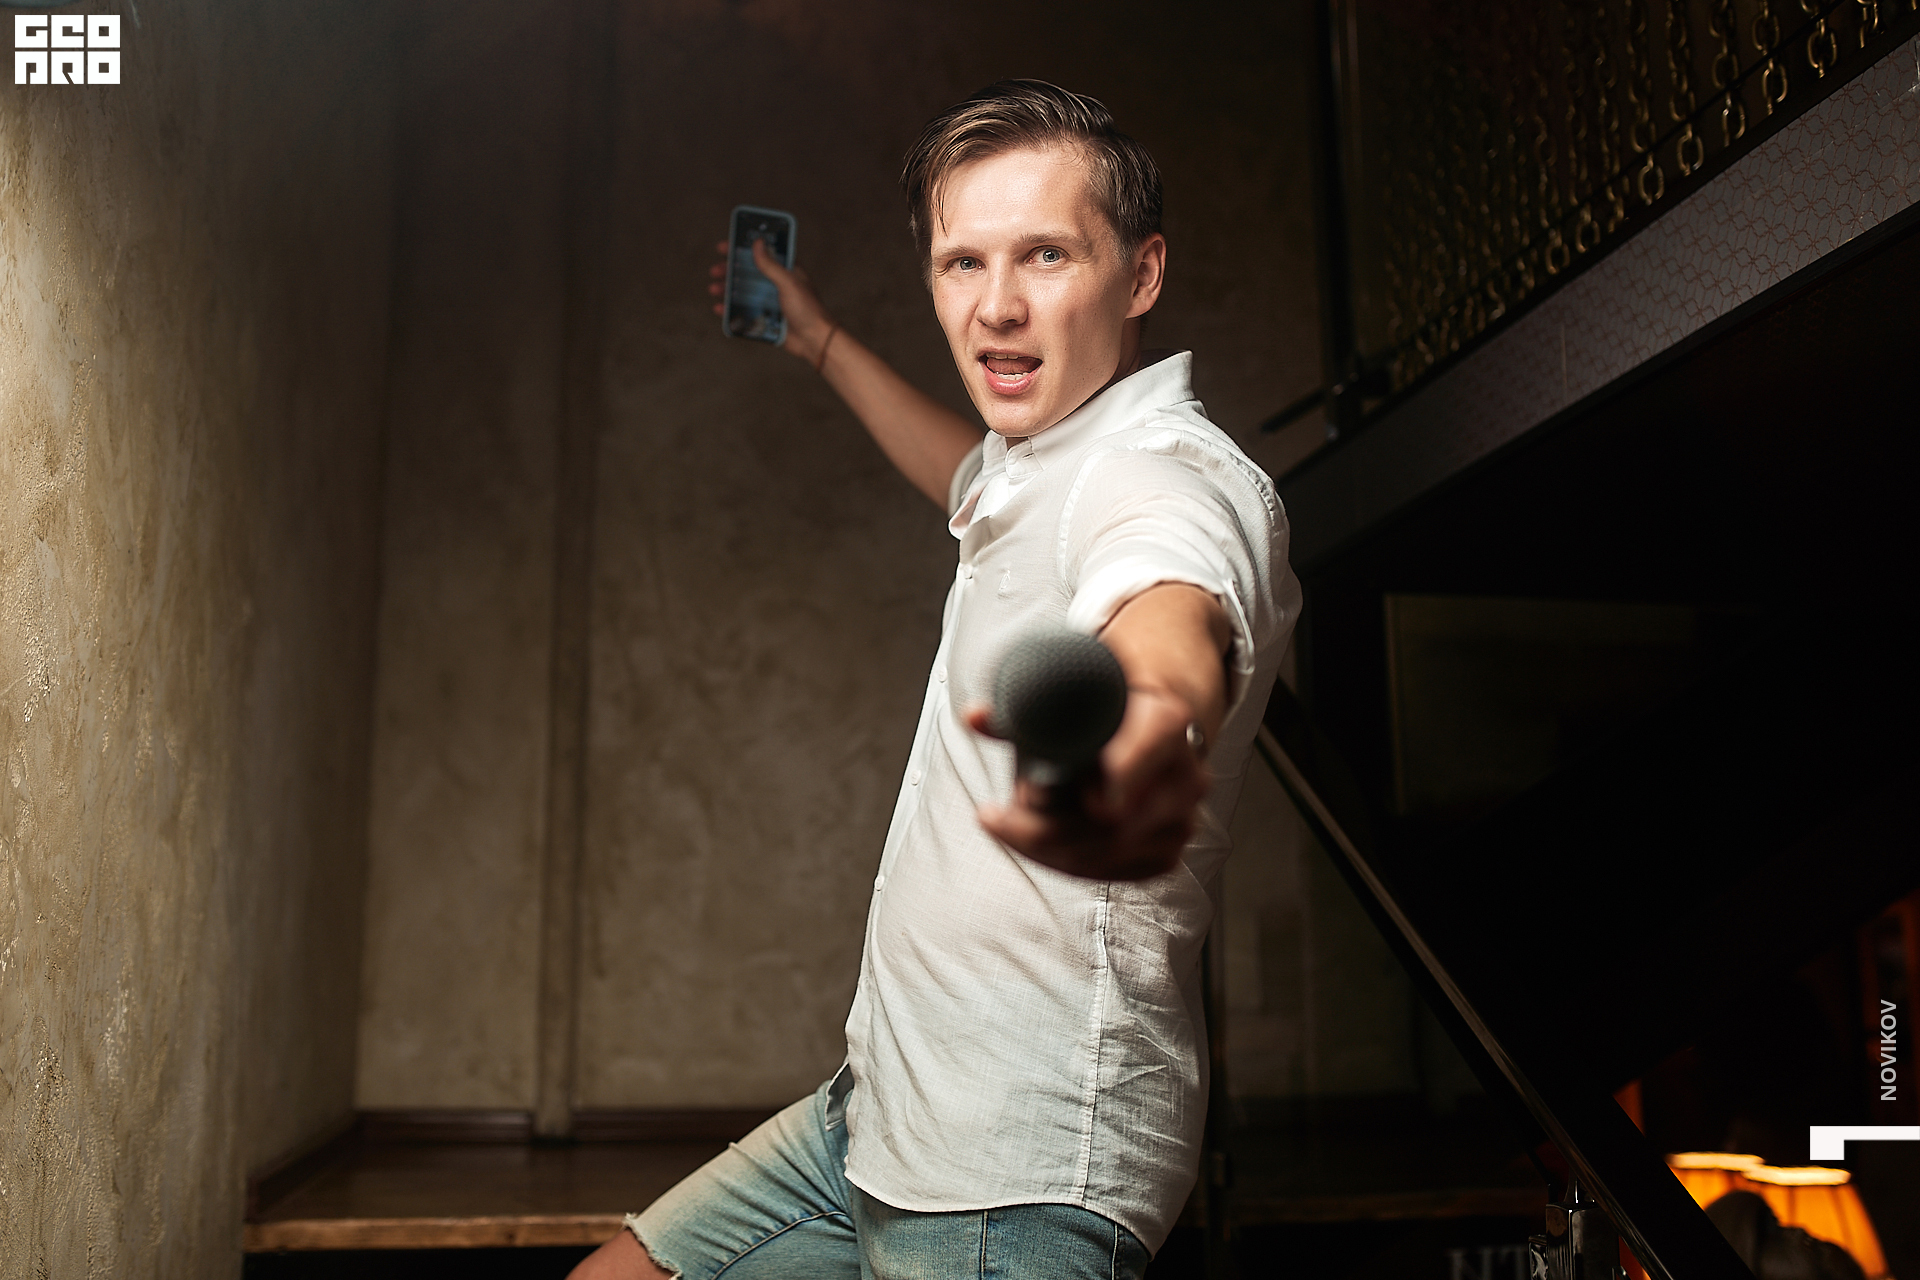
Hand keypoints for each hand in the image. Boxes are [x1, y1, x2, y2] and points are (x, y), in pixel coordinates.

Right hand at [708, 238, 837, 365]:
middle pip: (747, 273)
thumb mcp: (788, 283)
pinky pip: (744, 312)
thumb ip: (771, 265)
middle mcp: (775, 284)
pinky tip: (720, 309)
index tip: (724, 247)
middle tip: (715, 271)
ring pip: (743, 292)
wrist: (814, 341)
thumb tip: (758, 243)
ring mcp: (769, 302)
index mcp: (785, 271)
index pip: (761, 253)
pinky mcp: (765, 319)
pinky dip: (731, 310)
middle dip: (729, 270)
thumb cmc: (808, 309)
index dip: (742, 248)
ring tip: (713, 289)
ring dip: (727, 289)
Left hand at [965, 685, 1207, 880]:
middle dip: (1047, 825)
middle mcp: (1184, 774)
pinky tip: (1033, 845)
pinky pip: (1111, 872)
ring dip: (1046, 847)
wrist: (1152, 727)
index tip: (1087, 799)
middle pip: (1116, 819)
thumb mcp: (1074, 695)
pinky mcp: (1167, 852)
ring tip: (1005, 826)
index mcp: (1167, 720)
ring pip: (1107, 852)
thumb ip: (1022, 707)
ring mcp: (1180, 819)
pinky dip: (1064, 863)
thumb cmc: (1106, 709)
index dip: (1124, 775)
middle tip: (996, 816)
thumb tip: (974, 717)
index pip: (1152, 745)